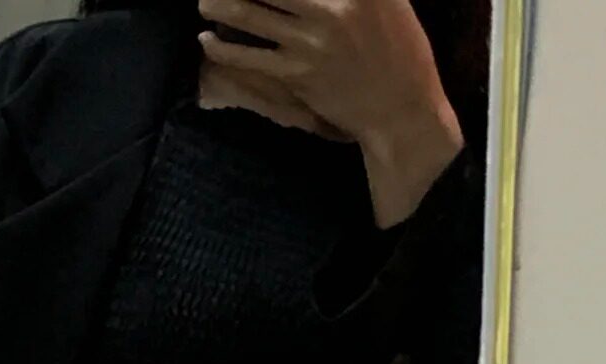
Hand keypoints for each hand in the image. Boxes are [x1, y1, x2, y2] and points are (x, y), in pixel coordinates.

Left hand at [198, 0, 465, 224]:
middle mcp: (332, 6)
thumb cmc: (400, 52)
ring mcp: (311, 41)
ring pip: (251, 14)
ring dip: (220, 5)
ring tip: (205, 2)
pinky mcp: (298, 74)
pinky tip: (209, 41)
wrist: (401, 110)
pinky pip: (250, 58)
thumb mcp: (389, 0)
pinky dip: (224, 49)